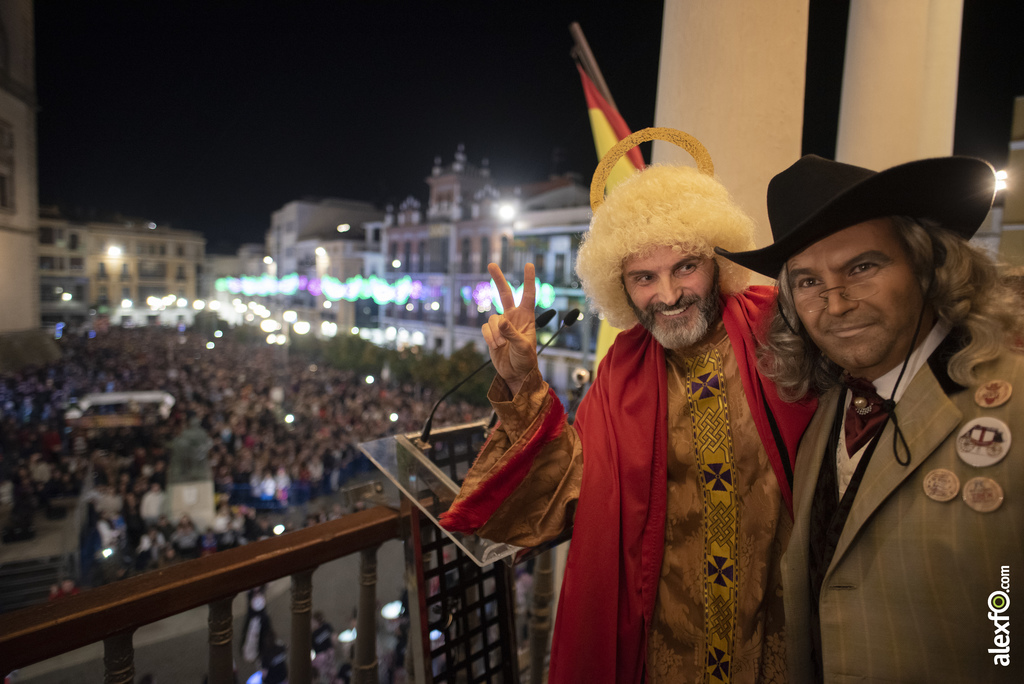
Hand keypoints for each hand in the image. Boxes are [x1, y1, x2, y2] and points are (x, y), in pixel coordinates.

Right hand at [482, 263, 536, 394]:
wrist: (516, 374)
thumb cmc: (526, 360)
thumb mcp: (523, 347)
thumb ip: (512, 333)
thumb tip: (500, 322)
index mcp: (527, 318)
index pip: (528, 295)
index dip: (529, 280)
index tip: (529, 264)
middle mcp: (513, 318)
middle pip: (504, 294)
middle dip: (498, 279)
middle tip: (491, 264)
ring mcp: (501, 325)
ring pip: (492, 319)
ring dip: (495, 333)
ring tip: (502, 346)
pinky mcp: (491, 334)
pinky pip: (485, 329)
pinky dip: (489, 338)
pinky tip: (496, 347)